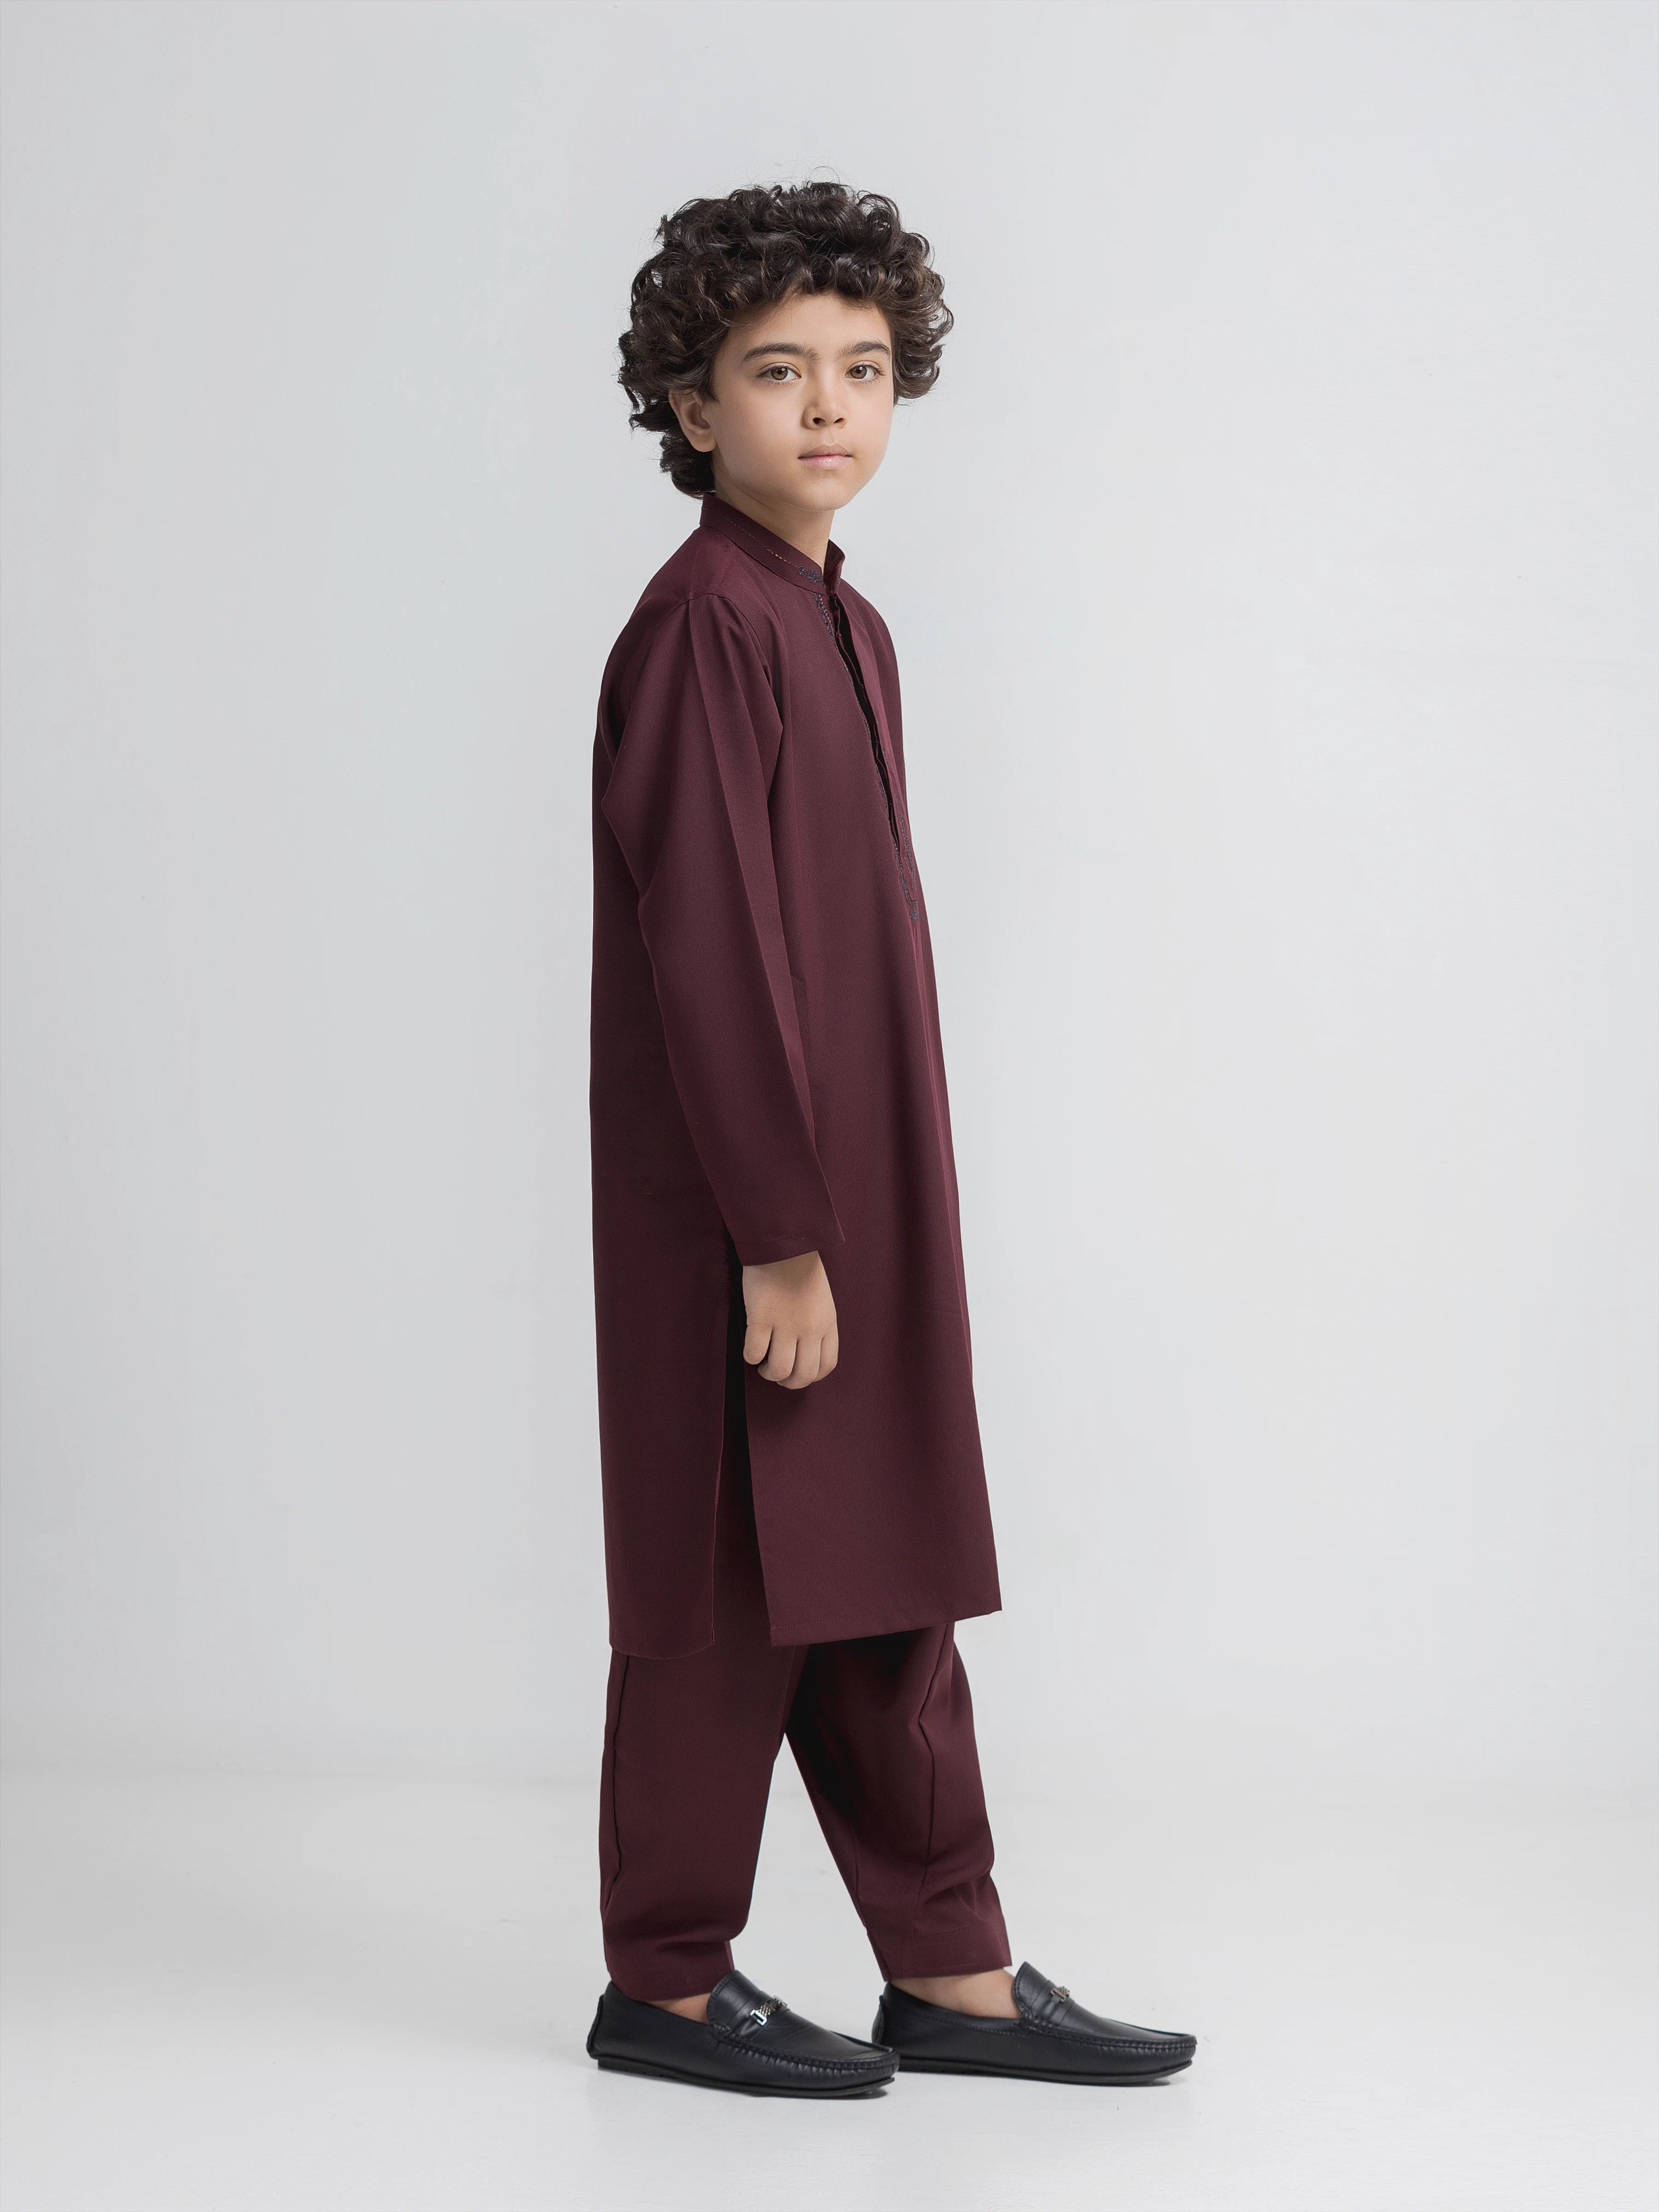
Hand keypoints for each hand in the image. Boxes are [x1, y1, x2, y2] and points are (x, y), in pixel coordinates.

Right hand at [740, 1251, 838, 1387]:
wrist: (782, 1243)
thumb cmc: (800, 1270)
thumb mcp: (822, 1300)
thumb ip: (817, 1326)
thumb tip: (804, 1353)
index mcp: (827, 1323)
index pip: (826, 1366)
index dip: (809, 1377)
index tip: (796, 1371)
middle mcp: (810, 1328)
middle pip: (803, 1375)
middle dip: (787, 1382)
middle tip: (775, 1371)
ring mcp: (785, 1324)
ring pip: (779, 1370)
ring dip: (768, 1373)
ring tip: (762, 1363)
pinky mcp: (761, 1316)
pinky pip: (754, 1352)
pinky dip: (750, 1356)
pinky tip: (750, 1346)